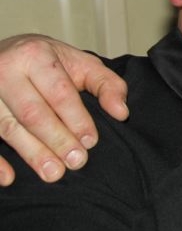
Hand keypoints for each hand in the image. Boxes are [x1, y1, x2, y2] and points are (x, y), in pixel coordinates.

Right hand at [0, 34, 128, 185]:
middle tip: (77, 162)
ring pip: (7, 127)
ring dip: (31, 153)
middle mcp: (4, 71)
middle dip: (57, 140)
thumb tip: (122, 112)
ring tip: (54, 173)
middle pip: (32, 112)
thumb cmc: (48, 62)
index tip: (91, 141)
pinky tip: (9, 178)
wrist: (8, 53)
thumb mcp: (82, 64)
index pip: (59, 92)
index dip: (76, 119)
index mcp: (35, 55)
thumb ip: (107, 84)